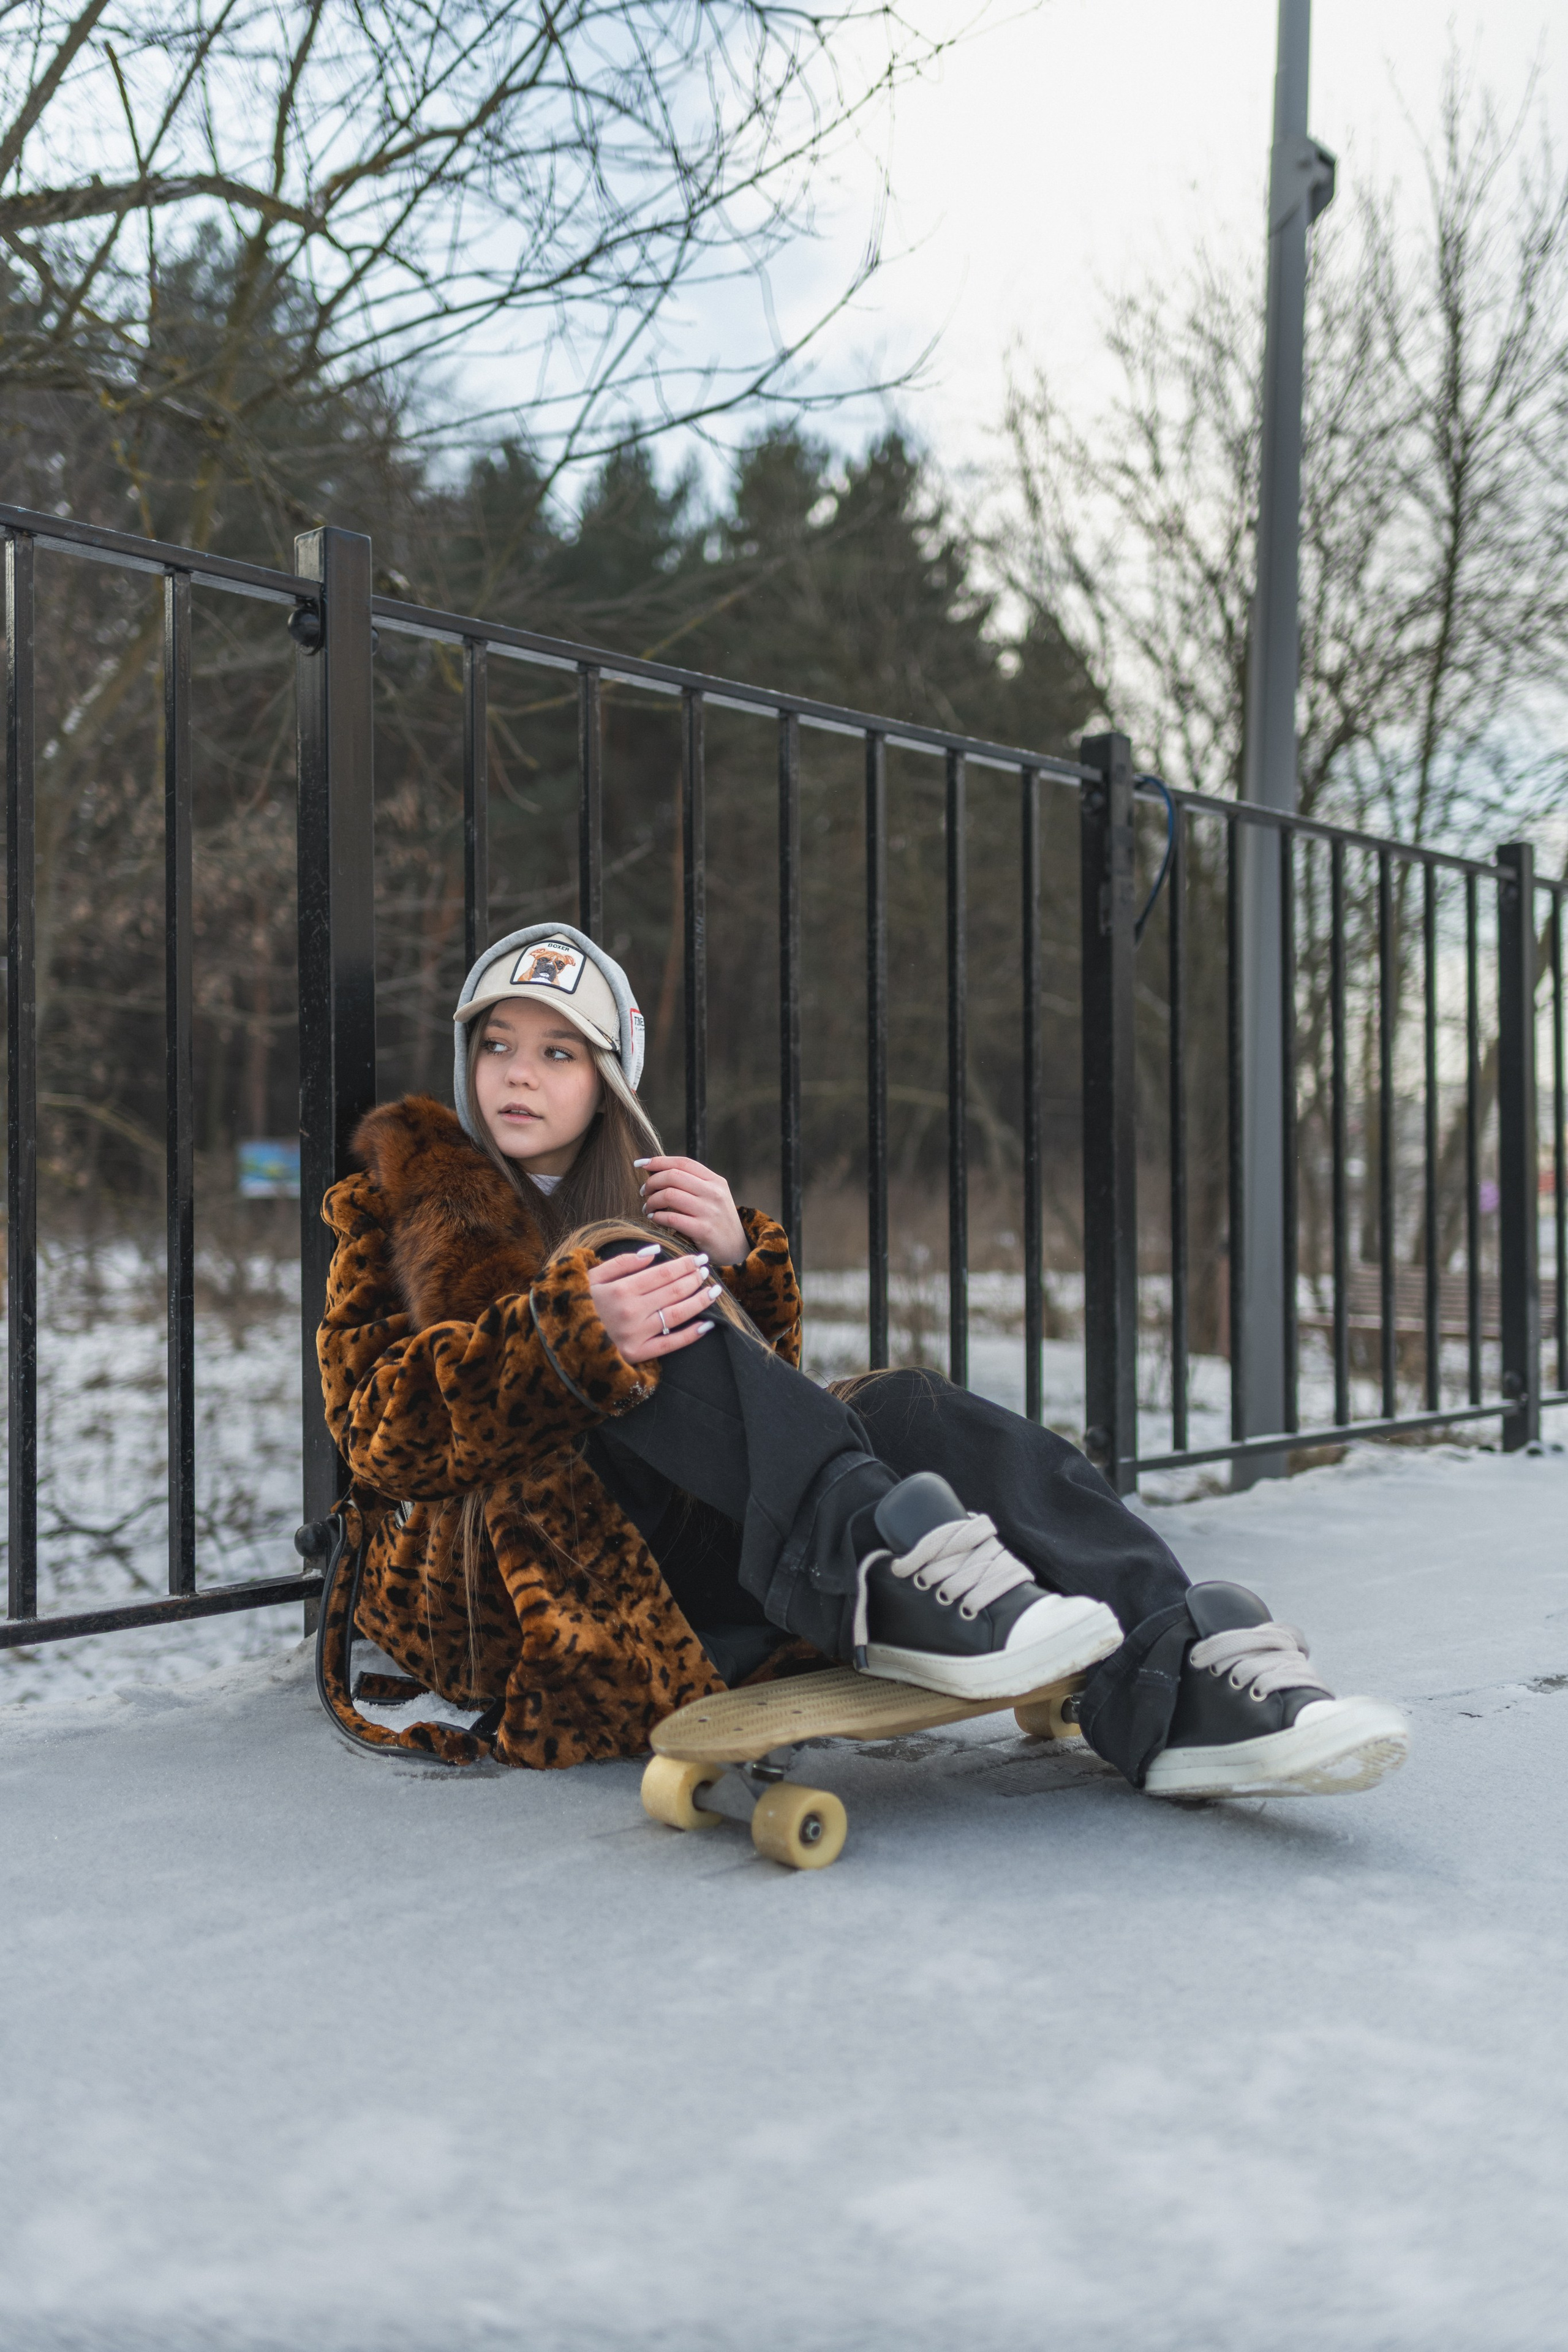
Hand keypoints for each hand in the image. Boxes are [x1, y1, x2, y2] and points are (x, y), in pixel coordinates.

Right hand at [587, 1245, 724, 1364]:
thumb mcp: (592, 1276)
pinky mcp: (637, 1355)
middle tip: (707, 1270)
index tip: (698, 1258)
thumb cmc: (576, 1303)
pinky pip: (669, 1345)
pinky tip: (707, 1325)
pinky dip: (691, 1335)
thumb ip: (622, 1262)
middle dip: (694, 1279)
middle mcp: (631, 1311)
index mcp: (620, 1289)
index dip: (684, 1265)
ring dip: (699, 1302)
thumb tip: (653, 1251)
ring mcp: (636, 1335)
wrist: (558, 1341)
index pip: (663, 1273)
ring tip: (714, 1291)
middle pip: (673, 1292)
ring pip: (676, 1315)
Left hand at [634, 1155, 748, 1264]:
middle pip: (673, 1176)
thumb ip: (693, 1184)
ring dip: (651, 1201)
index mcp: (715, 1181)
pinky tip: (654, 1218)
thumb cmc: (718, 1222)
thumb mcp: (714, 1197)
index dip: (659, 1161)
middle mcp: (714, 1193)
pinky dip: (657, 1217)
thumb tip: (659, 1172)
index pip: (683, 1163)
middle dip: (652, 1182)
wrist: (737, 1251)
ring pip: (669, 1195)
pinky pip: (671, 1218)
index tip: (641, 1164)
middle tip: (644, 1191)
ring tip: (647, 1208)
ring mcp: (709, 1211)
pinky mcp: (703, 1230)